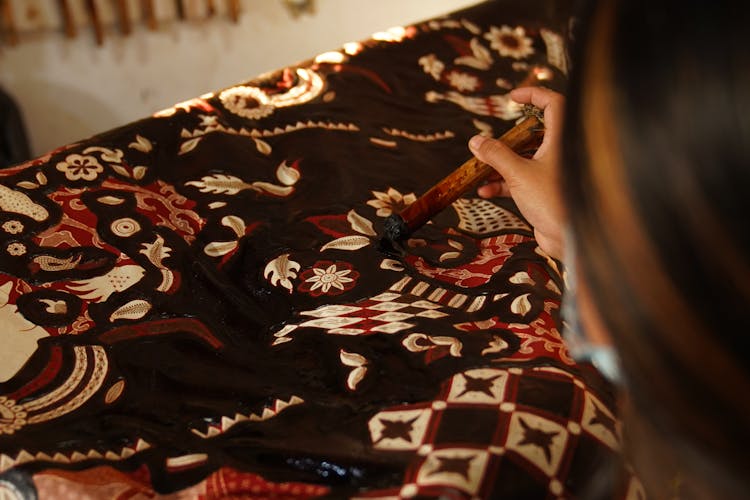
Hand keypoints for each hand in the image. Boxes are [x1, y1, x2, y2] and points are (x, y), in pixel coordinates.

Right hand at [469, 86, 564, 259]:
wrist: (568, 239)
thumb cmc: (554, 203)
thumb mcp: (518, 174)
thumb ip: (496, 156)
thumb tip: (476, 141)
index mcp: (561, 140)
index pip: (552, 104)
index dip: (534, 94)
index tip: (513, 97)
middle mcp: (558, 153)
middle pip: (531, 134)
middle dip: (507, 138)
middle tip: (490, 141)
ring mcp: (551, 173)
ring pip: (523, 159)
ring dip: (500, 164)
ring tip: (479, 169)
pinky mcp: (543, 192)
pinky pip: (519, 181)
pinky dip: (502, 184)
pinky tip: (485, 191)